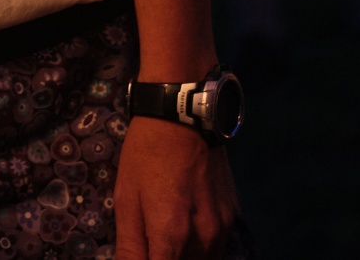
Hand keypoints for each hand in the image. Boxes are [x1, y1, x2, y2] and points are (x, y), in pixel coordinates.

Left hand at [113, 116, 238, 257]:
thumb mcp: (127, 200)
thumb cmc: (147, 155)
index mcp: (173, 235)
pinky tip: (185, 226)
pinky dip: (200, 247)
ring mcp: (222, 228)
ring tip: (167, 233)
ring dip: (183, 257)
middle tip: (151, 241)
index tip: (143, 252)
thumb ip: (130, 248)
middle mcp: (204, 238)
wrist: (183, 114)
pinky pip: (216, 248)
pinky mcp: (232, 216)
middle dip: (166, 258)